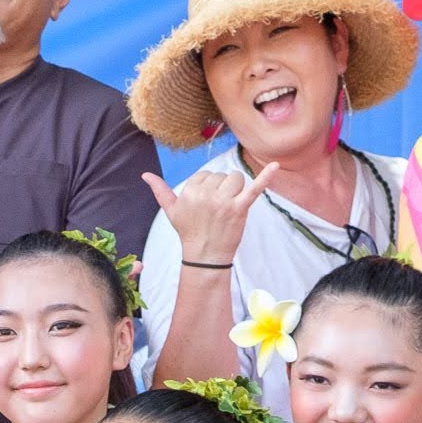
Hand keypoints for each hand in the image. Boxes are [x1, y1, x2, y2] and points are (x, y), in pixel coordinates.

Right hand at [142, 162, 276, 267]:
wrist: (205, 256)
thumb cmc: (189, 232)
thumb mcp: (171, 211)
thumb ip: (160, 190)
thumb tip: (145, 174)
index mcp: (189, 191)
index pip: (206, 175)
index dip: (208, 188)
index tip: (206, 205)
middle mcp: (206, 194)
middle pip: (221, 176)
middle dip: (222, 189)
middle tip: (217, 211)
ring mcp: (224, 201)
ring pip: (236, 179)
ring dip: (236, 189)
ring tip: (229, 207)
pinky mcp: (240, 209)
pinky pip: (255, 189)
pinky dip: (266, 177)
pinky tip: (276, 166)